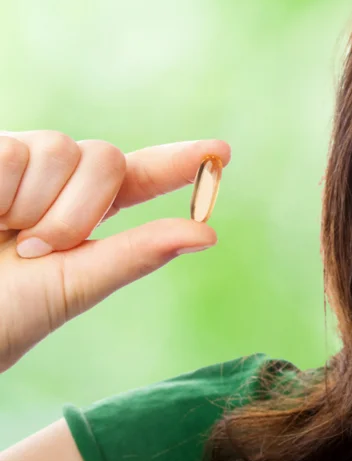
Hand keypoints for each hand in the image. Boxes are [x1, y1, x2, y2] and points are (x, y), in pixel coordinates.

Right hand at [0, 131, 230, 372]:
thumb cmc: (2, 311)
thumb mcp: (73, 285)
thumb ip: (136, 255)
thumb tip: (208, 235)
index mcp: (84, 214)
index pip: (142, 177)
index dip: (180, 162)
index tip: (220, 151)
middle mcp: (56, 181)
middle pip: (108, 159)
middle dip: (79, 209)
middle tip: (34, 247)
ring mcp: (19, 162)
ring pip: (63, 149)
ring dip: (34, 204)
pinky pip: (11, 151)